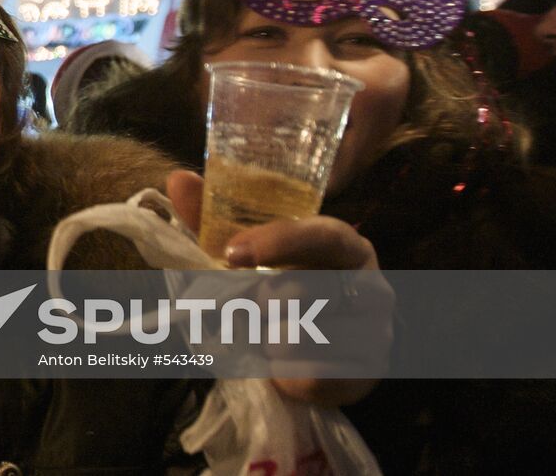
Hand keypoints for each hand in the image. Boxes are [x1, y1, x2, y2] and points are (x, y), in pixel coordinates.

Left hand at [166, 171, 389, 403]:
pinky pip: (314, 376)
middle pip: (312, 289)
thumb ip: (214, 217)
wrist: (318, 345)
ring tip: (266, 334)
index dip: (278, 242)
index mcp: (345, 244)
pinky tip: (281, 363)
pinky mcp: (367, 374)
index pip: (322, 235)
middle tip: (248, 304)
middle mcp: (370, 285)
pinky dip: (285, 372)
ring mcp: (376, 332)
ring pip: (308, 336)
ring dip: (270, 338)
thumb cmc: (279, 285)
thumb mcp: (248, 250)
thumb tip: (179, 179)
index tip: (232, 254)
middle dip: (264, 300)